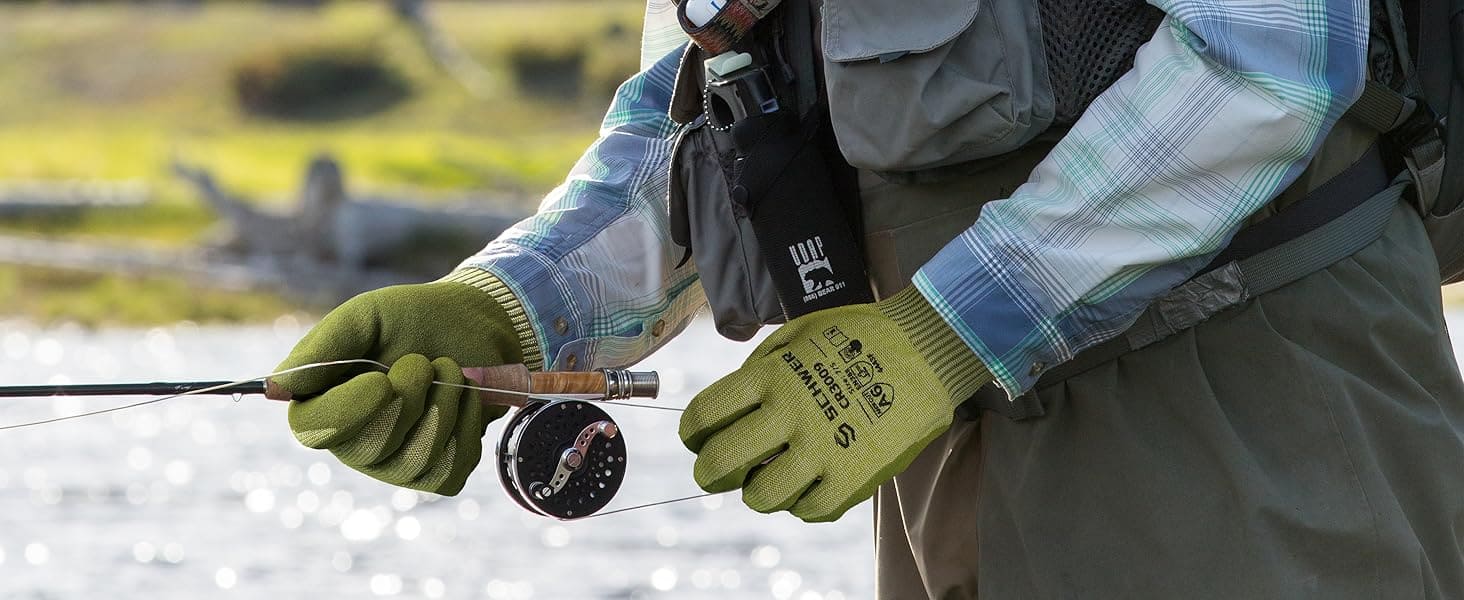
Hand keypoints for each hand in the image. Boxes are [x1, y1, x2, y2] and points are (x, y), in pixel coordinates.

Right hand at [272, 276, 525, 494]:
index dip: (348, 411)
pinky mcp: (438, 473)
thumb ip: (322, 348)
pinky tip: (465, 398)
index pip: (311, 432)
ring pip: (415, 461)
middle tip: (423, 362)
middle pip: (367, 449)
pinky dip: (467, 427)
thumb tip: (274, 387)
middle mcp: (355, 443)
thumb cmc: (411, 319)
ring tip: (448, 370)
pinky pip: (449, 471)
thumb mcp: (365, 317)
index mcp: (324, 404)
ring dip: (443, 407)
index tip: (381, 380)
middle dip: (407, 400)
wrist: (472, 324)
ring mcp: (396, 464)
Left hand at [679, 287, 990, 520]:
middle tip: (719, 473)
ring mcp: (822, 448)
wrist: (926, 349)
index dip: (693, 434)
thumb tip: (730, 406)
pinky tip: (808, 484)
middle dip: (711, 474)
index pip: (704, 415)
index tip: (699, 439)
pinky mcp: (854, 475)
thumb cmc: (859, 338)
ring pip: (761, 496)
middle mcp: (790, 413)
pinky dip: (802, 504)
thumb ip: (760, 367)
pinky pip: (810, 510)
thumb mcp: (798, 334)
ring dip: (756, 492)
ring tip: (768, 479)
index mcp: (771, 375)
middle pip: (721, 463)